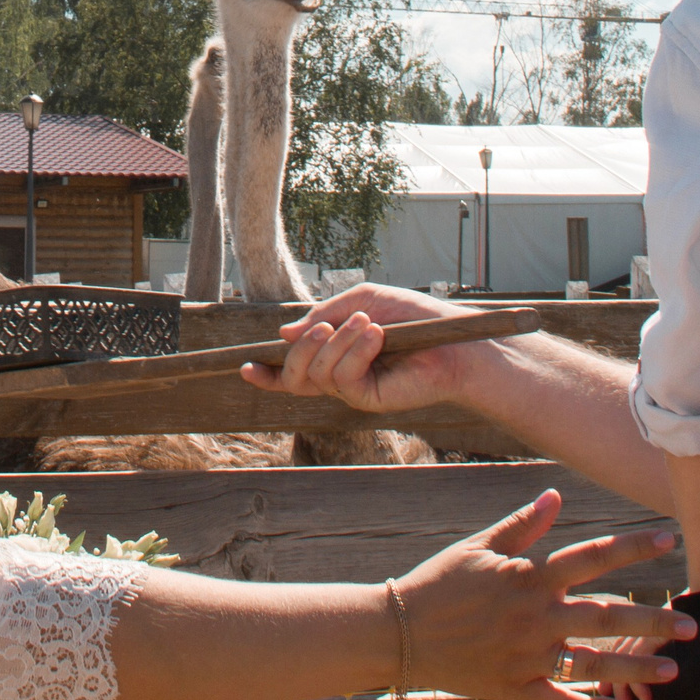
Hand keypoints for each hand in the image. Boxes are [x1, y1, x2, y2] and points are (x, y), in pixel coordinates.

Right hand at [239, 285, 493, 414]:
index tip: (245, 366)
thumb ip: (324, 313)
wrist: (454, 339)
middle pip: (294, 376)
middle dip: (300, 351)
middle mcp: (340, 377)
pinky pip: (342, 379)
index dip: (267, 374)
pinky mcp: (369, 399)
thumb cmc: (414, 317)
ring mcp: (353, 391)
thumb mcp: (364, 300)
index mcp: (336, 355)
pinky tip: (376, 336)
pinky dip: (354, 352)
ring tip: (368, 324)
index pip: (293, 371)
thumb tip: (284, 335)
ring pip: (316, 375)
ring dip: (337, 343)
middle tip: (324, 327)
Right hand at [395, 489, 695, 699]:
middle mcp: (535, 616)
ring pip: (593, 664)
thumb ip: (522, 525)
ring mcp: (527, 655)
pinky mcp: (515, 688)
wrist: (397, 632)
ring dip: (636, 668)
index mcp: (529, 575)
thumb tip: (556, 496)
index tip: (670, 538)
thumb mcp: (478, 545)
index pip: (592, 556)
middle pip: (607, 616)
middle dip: (653, 620)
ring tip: (673, 671)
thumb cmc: (438, 582)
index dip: (633, 547)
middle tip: (691, 626)